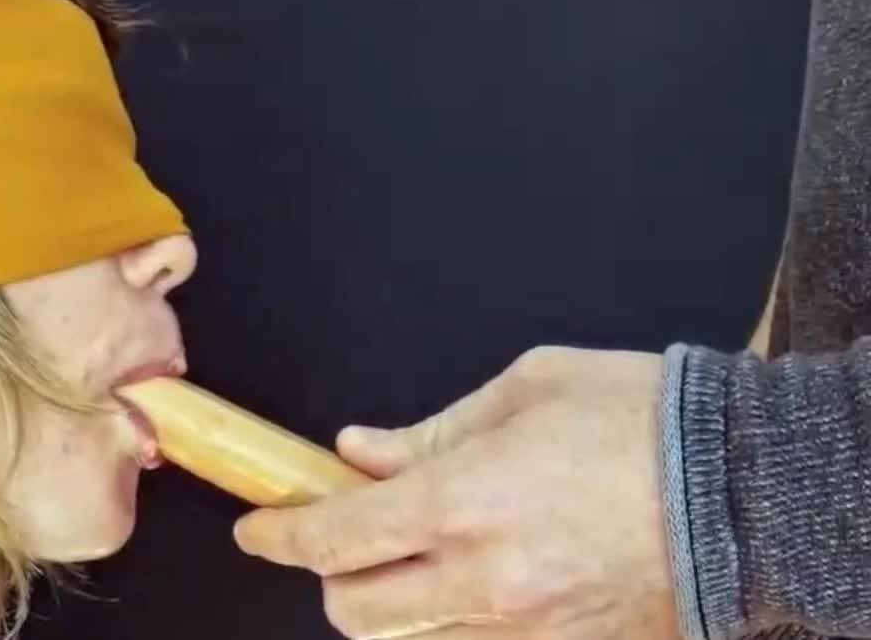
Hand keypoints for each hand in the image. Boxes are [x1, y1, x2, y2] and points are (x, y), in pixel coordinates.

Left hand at [232, 347, 680, 639]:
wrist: (750, 486)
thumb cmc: (641, 420)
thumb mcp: (525, 392)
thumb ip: (428, 433)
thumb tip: (360, 453)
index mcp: (464, 502)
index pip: (334, 539)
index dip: (281, 535)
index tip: (258, 527)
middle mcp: (483, 579)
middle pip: (355, 610)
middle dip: (329, 575)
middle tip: (343, 533)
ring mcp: (524, 626)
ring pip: (412, 638)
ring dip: (390, 598)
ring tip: (416, 549)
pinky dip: (450, 617)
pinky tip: (474, 572)